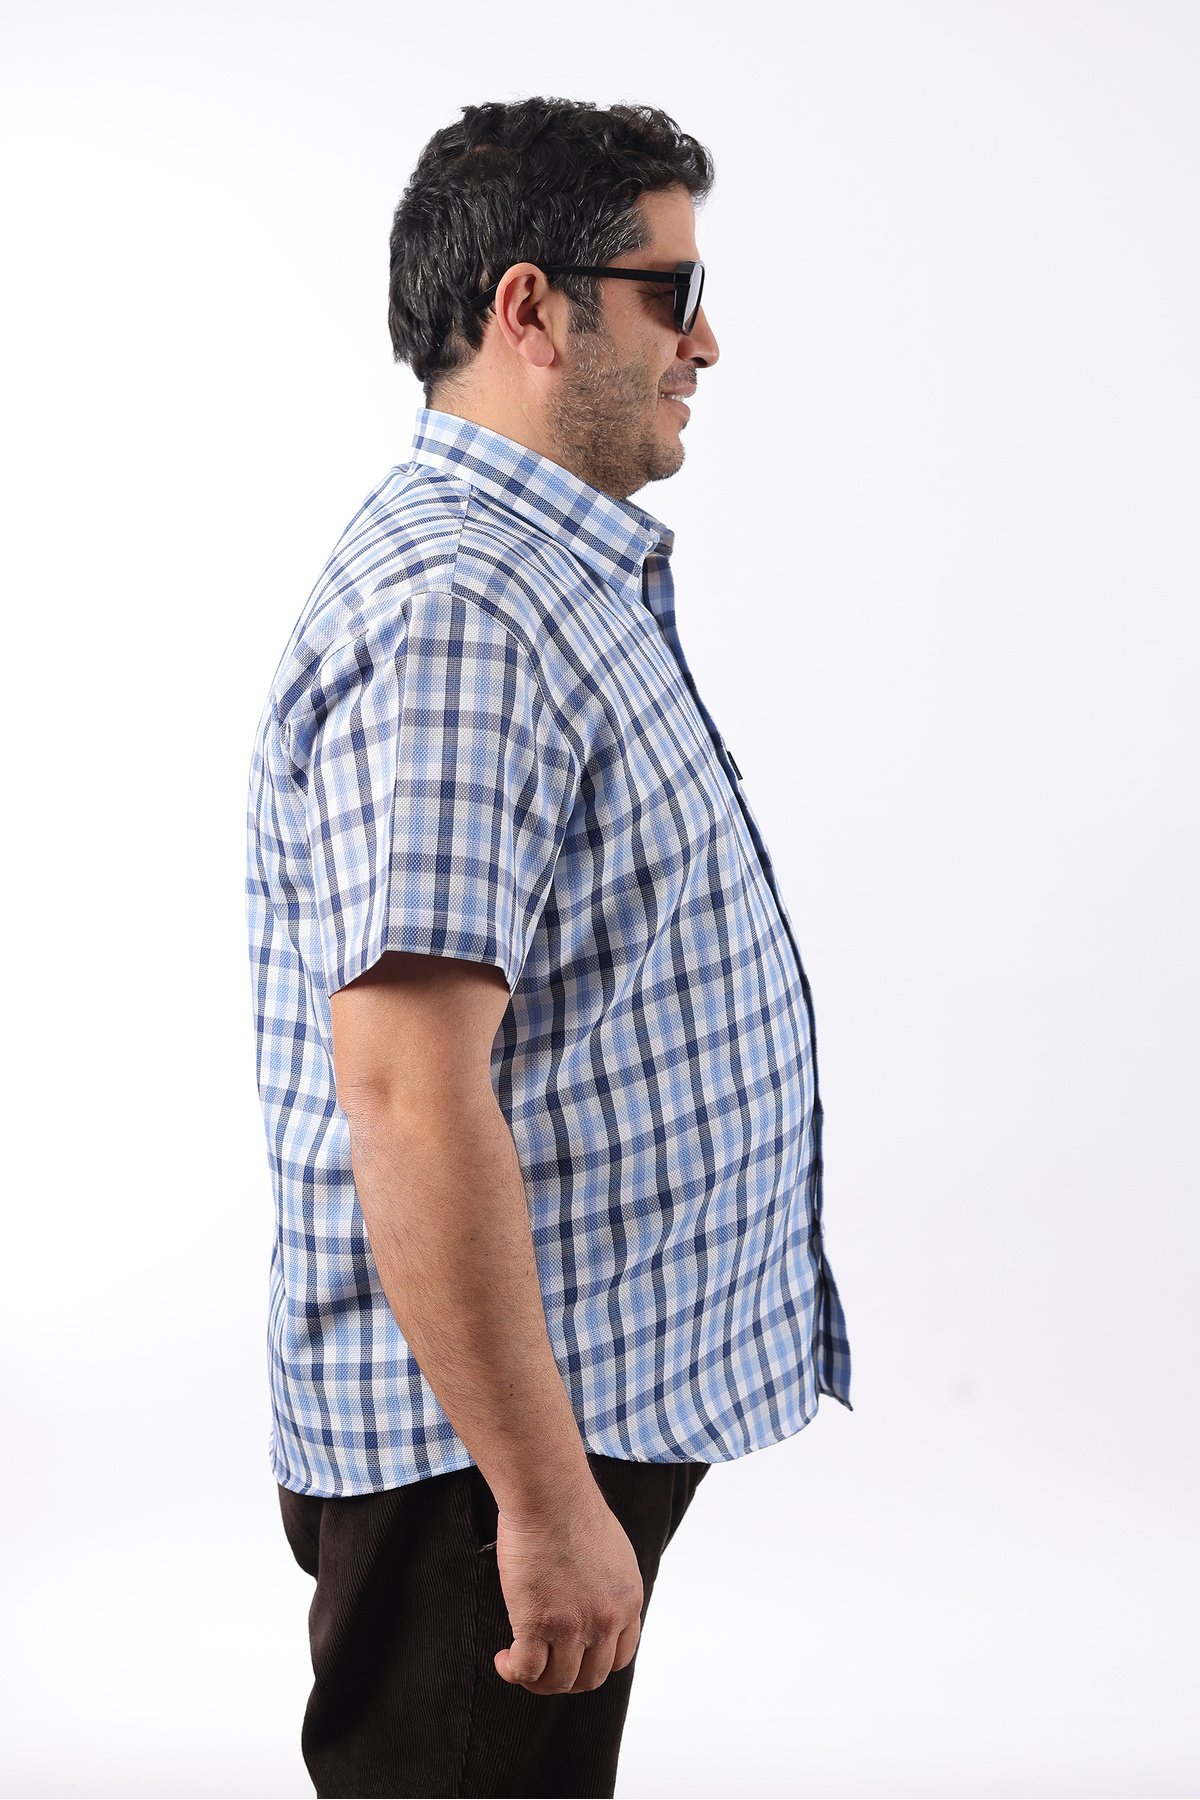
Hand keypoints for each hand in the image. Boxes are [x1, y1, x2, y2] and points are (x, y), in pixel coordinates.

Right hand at [493, 1480, 643, 1694]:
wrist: (550, 1493)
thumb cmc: (571, 1508)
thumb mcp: (612, 1552)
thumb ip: (607, 1584)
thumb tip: (589, 1600)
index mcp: (628, 1600)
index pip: (621, 1657)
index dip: (595, 1663)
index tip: (574, 1656)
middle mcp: (606, 1620)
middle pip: (590, 1678)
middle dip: (566, 1678)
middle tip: (543, 1663)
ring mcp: (573, 1627)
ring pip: (557, 1681)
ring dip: (536, 1680)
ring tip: (517, 1662)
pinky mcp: (537, 1625)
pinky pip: (526, 1670)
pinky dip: (512, 1671)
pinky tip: (503, 1659)